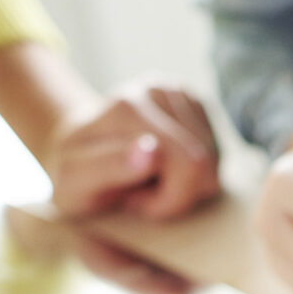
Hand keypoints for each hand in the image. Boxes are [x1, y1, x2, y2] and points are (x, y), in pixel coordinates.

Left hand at [47, 80, 221, 219]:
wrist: (78, 148)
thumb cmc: (77, 176)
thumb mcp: (75, 184)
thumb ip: (109, 168)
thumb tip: (153, 149)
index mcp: (125, 109)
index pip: (184, 164)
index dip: (167, 201)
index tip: (134, 203)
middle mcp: (154, 90)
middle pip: (203, 163)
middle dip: (178, 195)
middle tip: (141, 196)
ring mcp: (176, 90)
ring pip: (214, 159)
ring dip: (185, 183)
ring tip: (148, 179)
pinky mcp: (193, 99)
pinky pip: (217, 150)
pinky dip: (194, 171)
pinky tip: (165, 167)